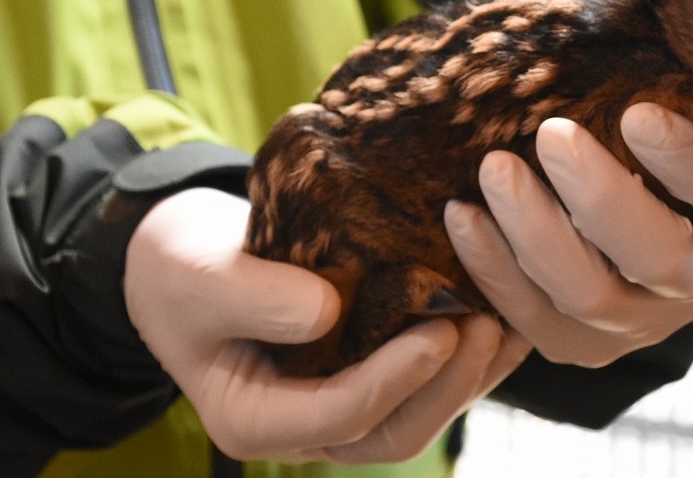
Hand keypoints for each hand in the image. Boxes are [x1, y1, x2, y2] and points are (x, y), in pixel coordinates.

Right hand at [124, 187, 529, 462]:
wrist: (187, 259)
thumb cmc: (182, 267)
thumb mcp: (200, 273)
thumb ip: (253, 295)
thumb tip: (327, 310)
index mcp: (255, 419)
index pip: (340, 415)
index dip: (394, 378)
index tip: (439, 330)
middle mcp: (304, 427)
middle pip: (392, 432)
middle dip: (448, 385)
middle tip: (490, 327)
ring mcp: (338, 404)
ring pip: (419, 413)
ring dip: (469, 374)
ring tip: (510, 321)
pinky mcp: (364, 371)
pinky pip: (424, 380)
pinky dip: (466, 355)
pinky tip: (505, 313)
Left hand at [445, 102, 692, 367]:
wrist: (655, 221)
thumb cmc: (676, 136)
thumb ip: (684, 63)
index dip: (684, 160)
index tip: (637, 113)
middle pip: (656, 255)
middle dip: (599, 196)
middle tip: (552, 134)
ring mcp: (640, 321)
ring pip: (587, 294)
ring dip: (533, 230)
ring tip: (494, 168)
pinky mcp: (582, 344)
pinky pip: (532, 318)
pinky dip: (492, 268)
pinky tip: (462, 215)